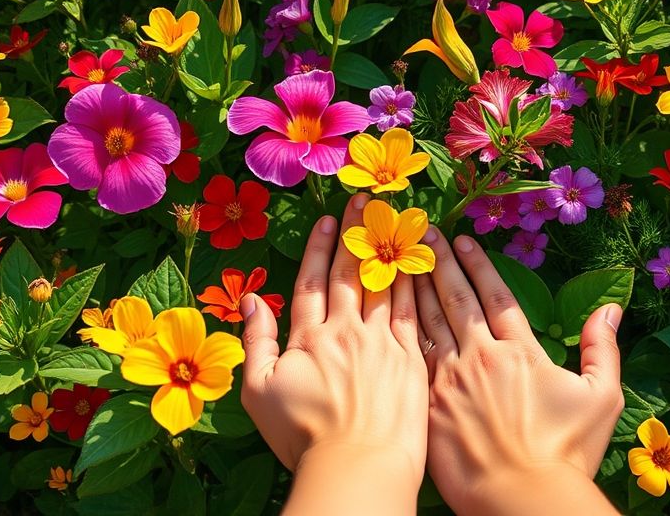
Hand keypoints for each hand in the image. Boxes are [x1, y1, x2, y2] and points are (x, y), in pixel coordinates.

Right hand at [239, 193, 428, 514]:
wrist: (358, 467)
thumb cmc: (304, 437)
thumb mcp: (260, 392)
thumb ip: (256, 341)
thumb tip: (251, 299)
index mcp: (309, 337)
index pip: (314, 281)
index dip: (322, 248)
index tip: (331, 220)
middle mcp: (347, 330)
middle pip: (351, 273)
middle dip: (357, 234)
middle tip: (365, 201)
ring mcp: (383, 342)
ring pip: (384, 285)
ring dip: (388, 250)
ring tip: (394, 220)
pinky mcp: (411, 358)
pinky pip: (412, 310)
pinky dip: (413, 283)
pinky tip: (419, 263)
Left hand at [415, 229, 623, 515]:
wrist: (523, 501)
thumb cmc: (566, 454)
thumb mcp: (601, 397)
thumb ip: (603, 348)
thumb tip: (611, 308)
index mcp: (521, 352)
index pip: (496, 296)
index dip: (479, 265)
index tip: (464, 240)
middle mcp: (481, 357)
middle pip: (456, 299)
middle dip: (441, 264)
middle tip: (425, 235)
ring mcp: (451, 380)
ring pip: (428, 322)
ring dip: (417, 288)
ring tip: (404, 262)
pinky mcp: (429, 405)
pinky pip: (413, 358)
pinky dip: (402, 331)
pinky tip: (391, 315)